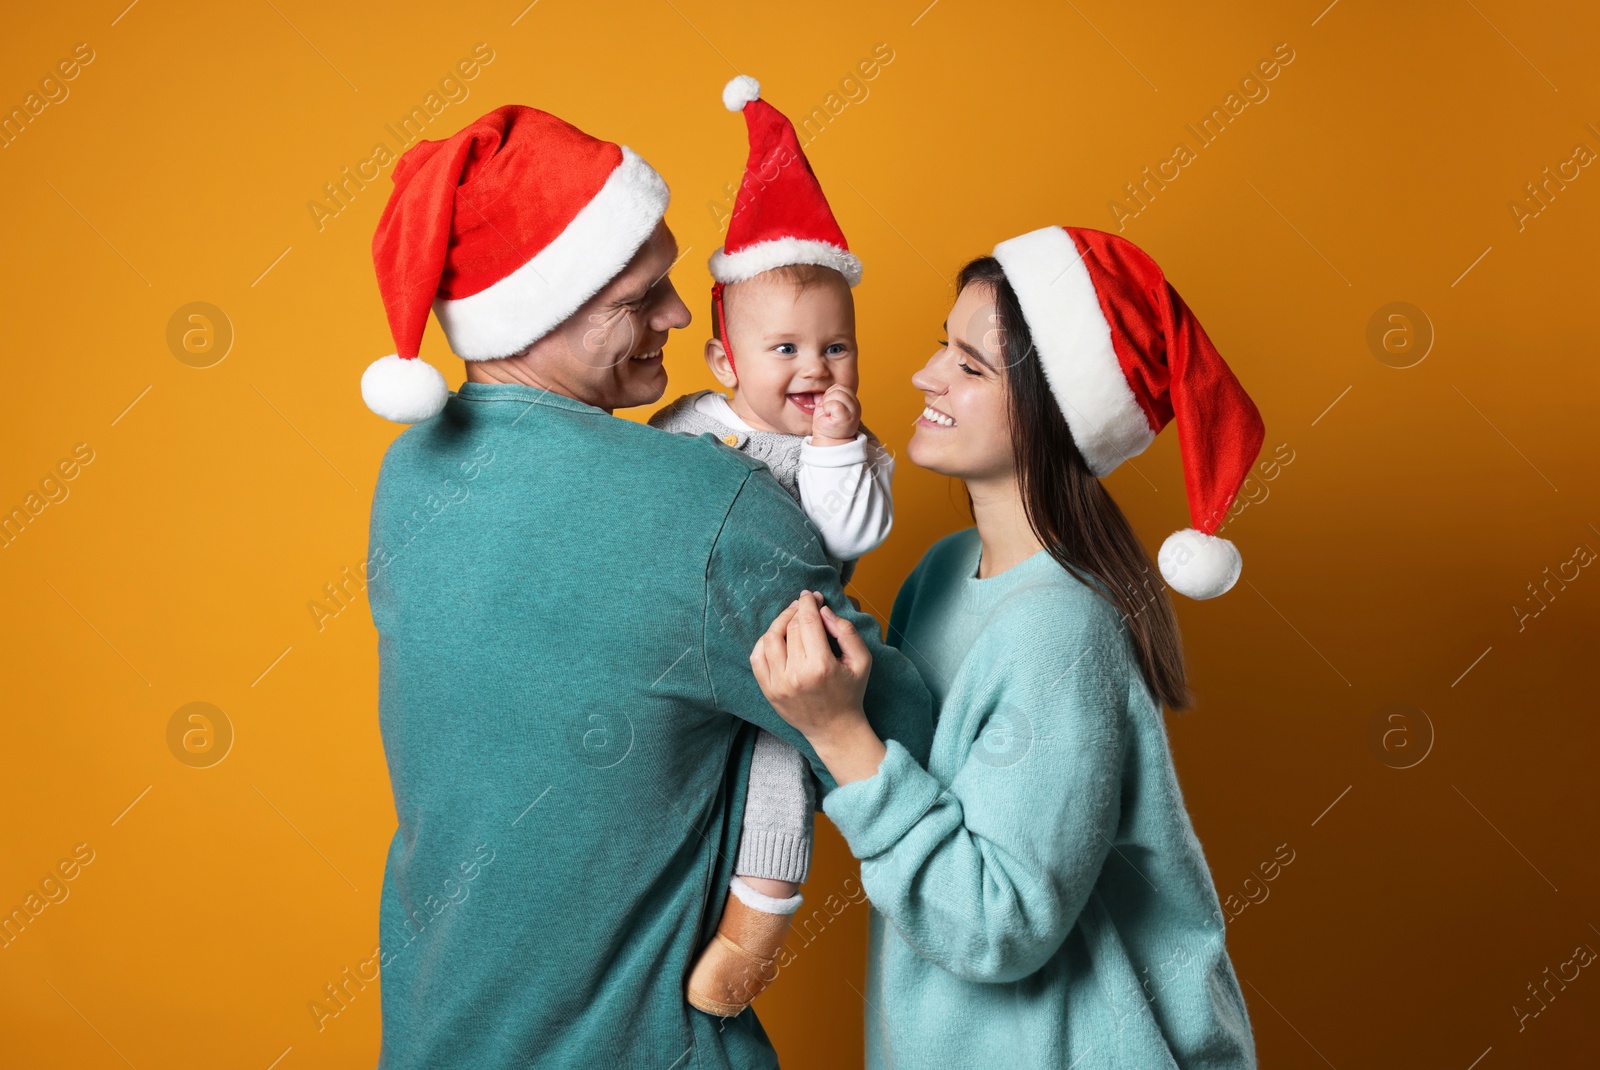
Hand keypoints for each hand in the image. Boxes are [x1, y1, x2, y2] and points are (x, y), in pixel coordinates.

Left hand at [750, 591, 870, 744]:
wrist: (834, 729)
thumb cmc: (850, 693)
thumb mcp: (862, 661)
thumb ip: (847, 632)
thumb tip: (824, 611)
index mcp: (821, 666)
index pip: (808, 622)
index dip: (808, 603)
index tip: (811, 595)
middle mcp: (796, 674)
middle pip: (790, 628)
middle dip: (797, 610)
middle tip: (805, 604)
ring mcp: (778, 684)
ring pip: (770, 639)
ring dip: (779, 622)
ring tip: (790, 617)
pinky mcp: (768, 691)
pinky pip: (757, 657)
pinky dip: (764, 642)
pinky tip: (776, 636)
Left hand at [810, 384, 860, 445]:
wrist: (827, 441)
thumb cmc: (827, 423)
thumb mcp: (830, 405)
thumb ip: (831, 395)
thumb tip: (822, 385)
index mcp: (853, 401)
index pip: (841, 386)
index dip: (830, 393)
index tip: (828, 406)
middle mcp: (856, 406)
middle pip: (839, 388)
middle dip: (828, 397)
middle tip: (827, 410)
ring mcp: (853, 412)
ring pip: (837, 394)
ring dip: (827, 403)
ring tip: (828, 413)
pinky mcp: (846, 417)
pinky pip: (834, 404)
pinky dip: (827, 409)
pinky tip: (828, 416)